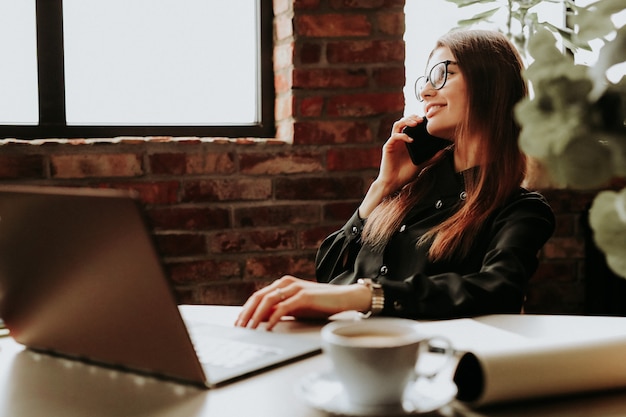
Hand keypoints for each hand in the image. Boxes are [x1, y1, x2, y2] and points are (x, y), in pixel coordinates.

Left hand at [235, 275, 370, 330]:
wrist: (344, 298)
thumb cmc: (321, 304)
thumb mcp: (295, 308)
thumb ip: (279, 311)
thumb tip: (260, 320)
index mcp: (282, 284)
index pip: (258, 296)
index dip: (246, 310)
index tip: (238, 323)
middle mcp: (286, 283)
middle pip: (258, 297)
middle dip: (246, 313)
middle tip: (238, 328)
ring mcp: (294, 288)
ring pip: (267, 301)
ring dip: (256, 316)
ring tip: (249, 329)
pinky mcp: (303, 296)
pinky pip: (283, 307)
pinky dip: (273, 318)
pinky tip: (268, 328)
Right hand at [359, 115, 422, 217]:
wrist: (394, 183)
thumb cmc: (405, 174)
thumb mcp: (422, 164)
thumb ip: (431, 158)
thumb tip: (444, 152)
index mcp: (406, 142)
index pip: (410, 125)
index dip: (417, 119)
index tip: (427, 120)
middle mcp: (399, 140)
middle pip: (403, 121)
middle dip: (412, 117)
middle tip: (421, 120)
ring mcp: (393, 143)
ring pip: (397, 125)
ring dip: (406, 121)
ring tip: (415, 123)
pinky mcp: (388, 147)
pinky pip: (394, 137)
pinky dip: (403, 135)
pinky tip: (410, 139)